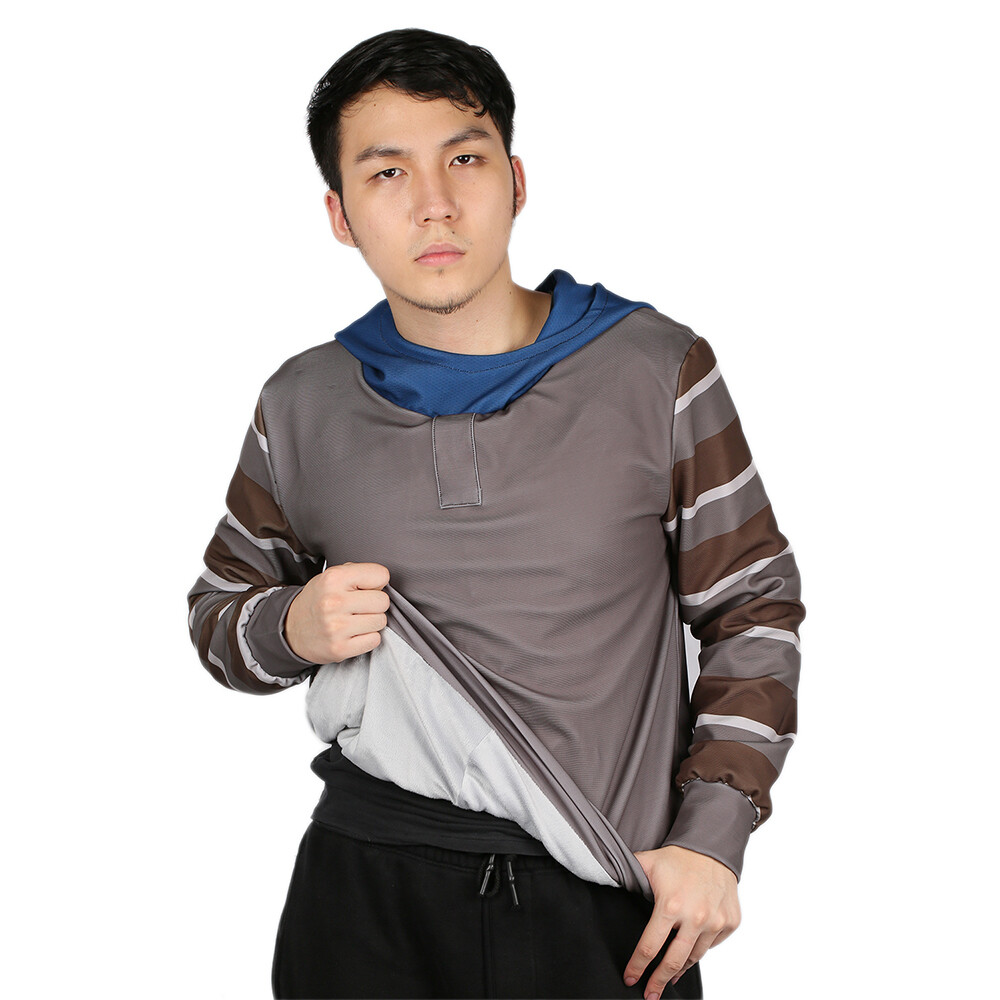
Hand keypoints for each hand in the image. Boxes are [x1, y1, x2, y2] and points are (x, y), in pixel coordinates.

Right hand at [284, 562, 389, 663]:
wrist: (291, 628)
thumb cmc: (318, 600)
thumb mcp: (331, 576)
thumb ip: (358, 573)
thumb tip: (383, 582)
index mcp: (334, 578)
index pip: (381, 575)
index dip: (377, 582)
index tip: (366, 588)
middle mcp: (334, 602)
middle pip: (383, 601)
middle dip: (375, 604)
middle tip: (360, 606)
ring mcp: (336, 627)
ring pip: (381, 621)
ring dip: (372, 622)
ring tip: (355, 620)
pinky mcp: (340, 648)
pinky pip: (374, 640)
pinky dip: (368, 638)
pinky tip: (354, 633)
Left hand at [624, 845, 739, 997]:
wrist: (712, 847)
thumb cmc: (677, 857)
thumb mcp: (647, 862)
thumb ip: (626, 874)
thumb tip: (600, 876)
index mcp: (670, 905)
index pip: (649, 947)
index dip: (637, 967)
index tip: (630, 978)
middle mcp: (695, 917)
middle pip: (673, 962)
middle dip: (658, 982)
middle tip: (649, 995)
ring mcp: (715, 922)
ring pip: (695, 957)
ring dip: (680, 969)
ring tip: (670, 978)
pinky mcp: (730, 923)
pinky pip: (712, 945)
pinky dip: (701, 949)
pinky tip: (690, 950)